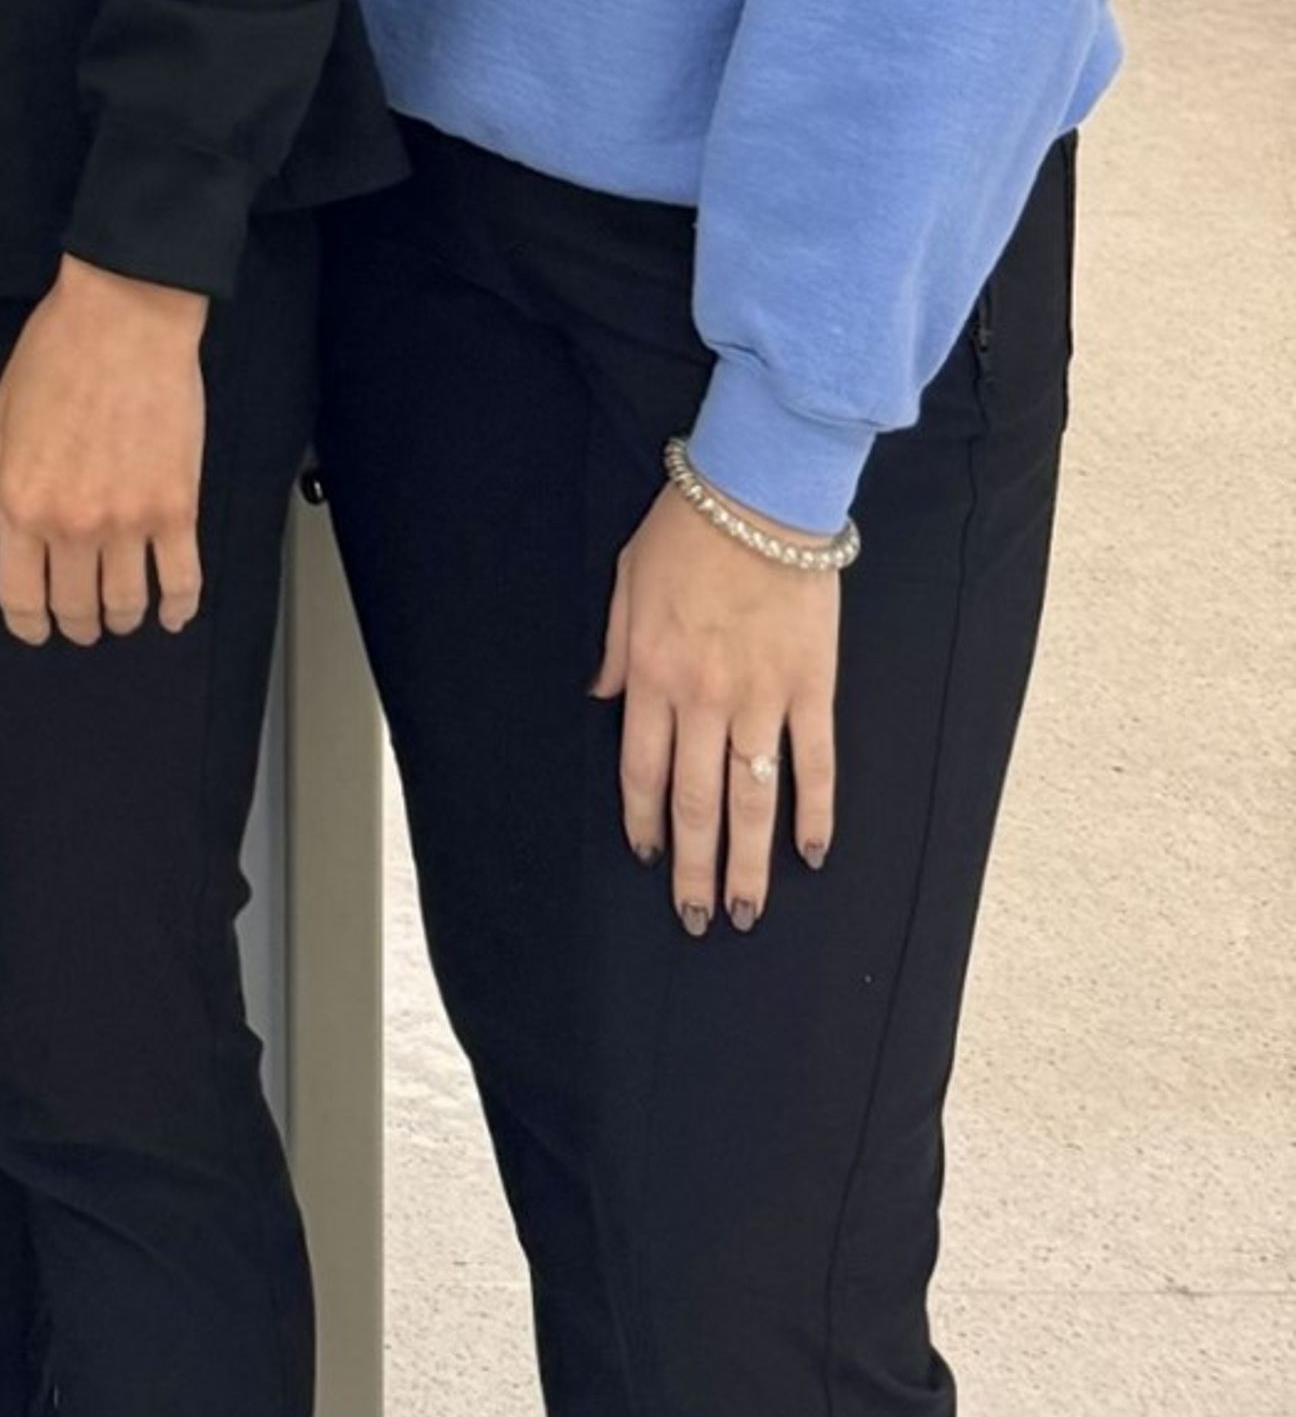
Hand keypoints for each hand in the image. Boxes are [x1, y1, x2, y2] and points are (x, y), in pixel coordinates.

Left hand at [0, 257, 208, 644]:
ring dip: (122, 618)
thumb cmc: (56, 354)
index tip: (36, 630)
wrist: (124, 317)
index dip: (27, 625)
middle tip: (81, 622)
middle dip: (76, 623)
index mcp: (21, 502)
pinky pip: (183, 580)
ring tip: (122, 615)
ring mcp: (129, 520)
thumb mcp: (4, 417)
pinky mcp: (178, 508)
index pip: (19, 595)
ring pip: (127, 603)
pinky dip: (179, 608)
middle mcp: (72, 523)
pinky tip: (172, 615)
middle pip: (75, 606)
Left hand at [596, 482, 841, 931]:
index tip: (647, 860)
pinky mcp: (813, 688)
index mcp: (653, 674)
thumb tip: (600, 697)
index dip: (644, 822)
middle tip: (696, 920)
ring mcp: (763, 698)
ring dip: (750, 861)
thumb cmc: (686, 533)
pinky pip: (815, 763)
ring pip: (753, 798)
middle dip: (693, 867)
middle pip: (697, 802)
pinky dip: (816, 812)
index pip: (643, 770)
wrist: (761, 497)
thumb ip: (615, 648)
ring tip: (747, 911)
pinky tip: (813, 854)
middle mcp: (706, 698)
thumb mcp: (625, 581)